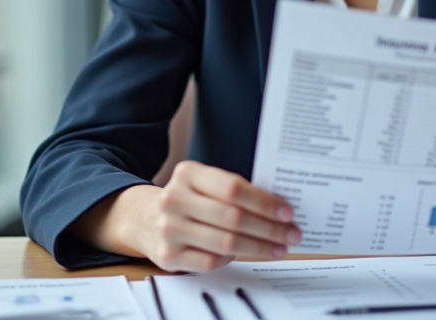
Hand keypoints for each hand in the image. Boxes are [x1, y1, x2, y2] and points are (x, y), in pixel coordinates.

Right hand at [140, 161, 301, 271]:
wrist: (145, 219)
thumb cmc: (187, 200)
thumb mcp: (203, 183)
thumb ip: (232, 190)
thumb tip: (278, 208)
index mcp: (187, 173)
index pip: (232, 188)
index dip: (263, 202)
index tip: (286, 212)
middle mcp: (174, 199)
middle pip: (233, 217)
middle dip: (269, 228)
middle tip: (291, 234)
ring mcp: (169, 228)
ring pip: (226, 242)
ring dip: (260, 247)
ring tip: (279, 248)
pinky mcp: (168, 255)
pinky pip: (212, 261)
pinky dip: (234, 258)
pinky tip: (248, 253)